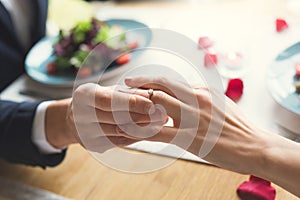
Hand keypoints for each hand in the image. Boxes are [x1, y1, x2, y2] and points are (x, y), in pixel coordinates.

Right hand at [45, 83, 165, 152]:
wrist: (77, 117)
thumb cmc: (99, 99)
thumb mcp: (111, 91)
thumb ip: (129, 93)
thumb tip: (151, 96)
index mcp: (83, 96)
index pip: (110, 101)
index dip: (132, 103)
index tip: (152, 103)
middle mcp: (80, 116)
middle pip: (117, 118)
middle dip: (143, 116)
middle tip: (163, 114)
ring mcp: (85, 133)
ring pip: (121, 132)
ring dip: (144, 128)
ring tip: (161, 122)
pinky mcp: (93, 146)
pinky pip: (120, 141)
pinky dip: (137, 136)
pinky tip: (149, 131)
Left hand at [122, 76, 272, 173]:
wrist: (254, 146)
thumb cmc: (238, 127)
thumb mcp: (220, 104)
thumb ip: (202, 97)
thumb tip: (188, 93)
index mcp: (202, 91)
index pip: (170, 80)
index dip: (151, 79)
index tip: (138, 80)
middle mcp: (195, 99)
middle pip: (160, 85)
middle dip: (139, 83)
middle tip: (124, 84)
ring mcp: (191, 118)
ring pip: (155, 105)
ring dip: (137, 105)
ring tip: (121, 107)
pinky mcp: (189, 138)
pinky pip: (158, 132)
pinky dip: (140, 131)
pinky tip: (128, 132)